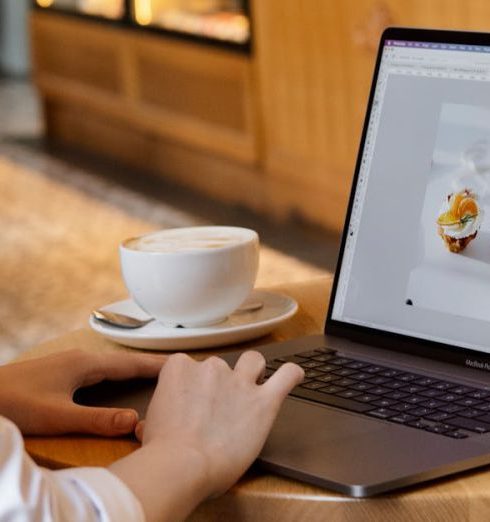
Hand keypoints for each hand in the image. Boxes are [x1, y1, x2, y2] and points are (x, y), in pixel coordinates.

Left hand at [0, 349, 165, 436]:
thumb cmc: (15, 403)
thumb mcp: (58, 417)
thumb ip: (97, 419)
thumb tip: (134, 420)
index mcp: (84, 364)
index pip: (129, 363)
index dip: (155, 365)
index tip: (180, 365)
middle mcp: (81, 359)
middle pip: (123, 361)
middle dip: (149, 365)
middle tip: (176, 370)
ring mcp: (70, 364)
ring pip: (111, 365)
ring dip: (134, 368)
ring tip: (155, 374)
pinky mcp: (62, 372)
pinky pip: (100, 370)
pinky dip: (118, 374)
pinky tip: (118, 381)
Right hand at [110, 351, 303, 521]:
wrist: (183, 465)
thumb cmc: (163, 451)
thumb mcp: (150, 426)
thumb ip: (157, 415)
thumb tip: (150, 426)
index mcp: (180, 368)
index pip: (188, 366)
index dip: (191, 385)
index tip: (191, 402)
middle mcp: (211, 368)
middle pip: (220, 367)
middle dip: (220, 383)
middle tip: (218, 409)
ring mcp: (239, 381)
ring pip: (253, 361)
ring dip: (253, 372)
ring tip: (251, 390)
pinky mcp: (263, 400)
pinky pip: (286, 376)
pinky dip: (292, 374)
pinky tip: (294, 376)